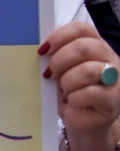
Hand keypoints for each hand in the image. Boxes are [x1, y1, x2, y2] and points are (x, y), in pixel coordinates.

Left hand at [43, 22, 119, 150]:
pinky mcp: (114, 99)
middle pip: (85, 47)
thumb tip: (39, 50)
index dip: (59, 36)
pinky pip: (91, 92)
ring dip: (67, 82)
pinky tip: (72, 102)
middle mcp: (110, 58)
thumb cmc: (68, 92)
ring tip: (64, 91)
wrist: (82, 121)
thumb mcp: (60, 70)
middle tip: (49, 73)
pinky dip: (75, 98)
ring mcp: (115, 79)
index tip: (42, 50)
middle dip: (60, 60)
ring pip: (88, 70)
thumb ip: (54, 56)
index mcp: (95, 45)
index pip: (81, 29)